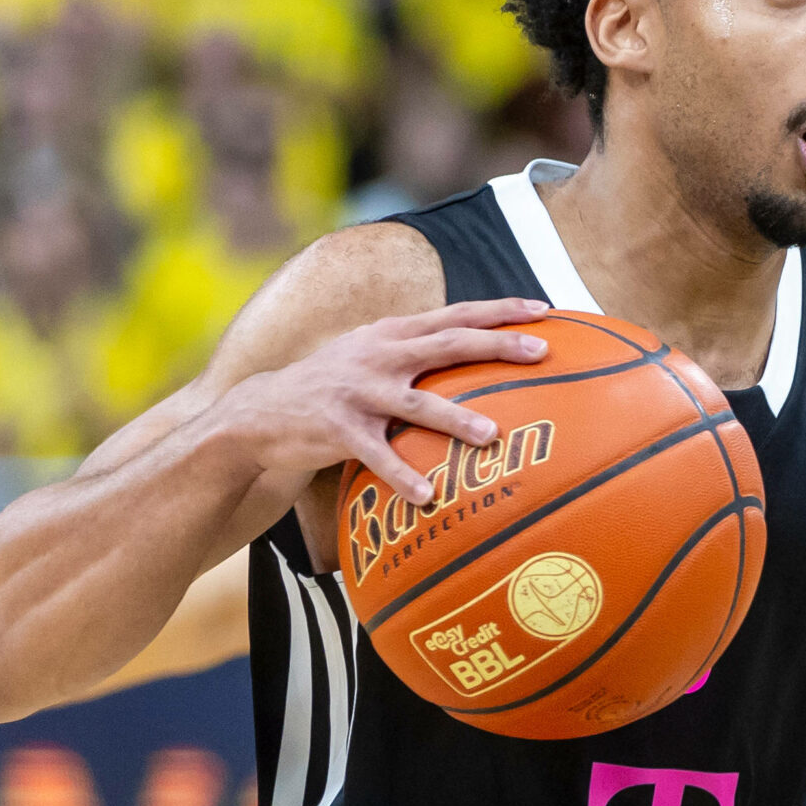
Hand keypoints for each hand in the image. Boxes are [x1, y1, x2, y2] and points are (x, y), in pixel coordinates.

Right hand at [214, 299, 548, 503]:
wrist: (262, 410)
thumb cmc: (335, 385)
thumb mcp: (373, 354)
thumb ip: (417, 351)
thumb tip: (478, 353)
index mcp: (393, 334)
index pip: (454, 314)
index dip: (498, 310)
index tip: (544, 309)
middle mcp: (379, 355)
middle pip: (446, 344)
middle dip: (495, 344)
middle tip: (539, 351)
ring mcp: (358, 391)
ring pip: (415, 403)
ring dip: (454, 418)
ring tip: (489, 434)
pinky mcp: (338, 428)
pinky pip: (376, 454)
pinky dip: (402, 475)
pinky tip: (427, 496)